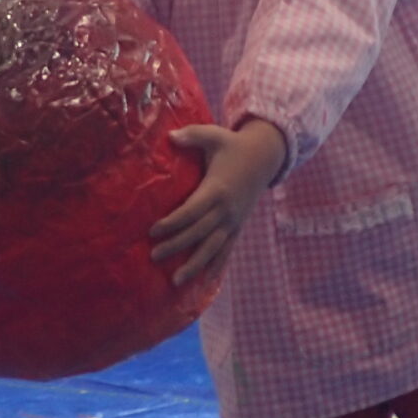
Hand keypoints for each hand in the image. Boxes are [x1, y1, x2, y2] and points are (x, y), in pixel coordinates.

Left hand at [151, 119, 287, 286]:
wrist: (265, 157)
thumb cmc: (233, 145)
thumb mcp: (214, 136)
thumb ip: (191, 135)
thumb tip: (170, 136)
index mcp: (217, 189)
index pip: (191, 211)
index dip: (172, 222)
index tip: (153, 231)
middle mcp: (225, 210)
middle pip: (198, 233)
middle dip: (176, 246)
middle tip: (154, 256)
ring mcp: (233, 221)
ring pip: (212, 248)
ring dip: (194, 265)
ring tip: (175, 281)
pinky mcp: (238, 227)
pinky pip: (226, 250)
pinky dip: (216, 266)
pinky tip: (205, 281)